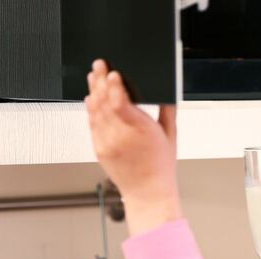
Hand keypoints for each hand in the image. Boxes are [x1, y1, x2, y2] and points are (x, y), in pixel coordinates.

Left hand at [86, 59, 182, 234]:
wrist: (148, 192)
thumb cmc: (161, 166)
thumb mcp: (170, 136)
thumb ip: (167, 110)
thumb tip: (165, 91)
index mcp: (142, 131)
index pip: (121, 103)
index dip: (114, 86)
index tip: (113, 73)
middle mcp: (122, 136)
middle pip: (104, 102)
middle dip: (99, 81)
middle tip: (98, 65)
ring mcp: (107, 143)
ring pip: (95, 111)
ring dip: (92, 90)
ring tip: (92, 76)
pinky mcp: (99, 149)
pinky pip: (91, 124)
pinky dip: (90, 109)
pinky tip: (90, 98)